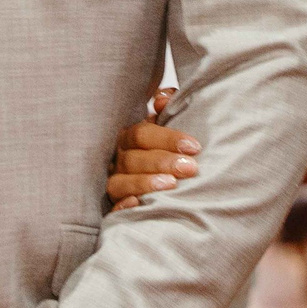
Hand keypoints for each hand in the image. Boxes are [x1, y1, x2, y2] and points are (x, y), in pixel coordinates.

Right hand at [106, 89, 197, 211]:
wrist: (161, 181)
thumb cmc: (166, 150)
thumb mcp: (168, 126)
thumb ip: (167, 108)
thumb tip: (163, 98)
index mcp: (129, 138)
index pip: (142, 134)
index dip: (167, 139)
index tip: (194, 146)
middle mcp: (117, 160)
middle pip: (133, 159)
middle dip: (163, 162)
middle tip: (190, 168)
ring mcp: (114, 183)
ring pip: (120, 183)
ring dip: (145, 183)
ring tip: (171, 185)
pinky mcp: (113, 207)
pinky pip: (112, 209)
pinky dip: (123, 207)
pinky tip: (138, 204)